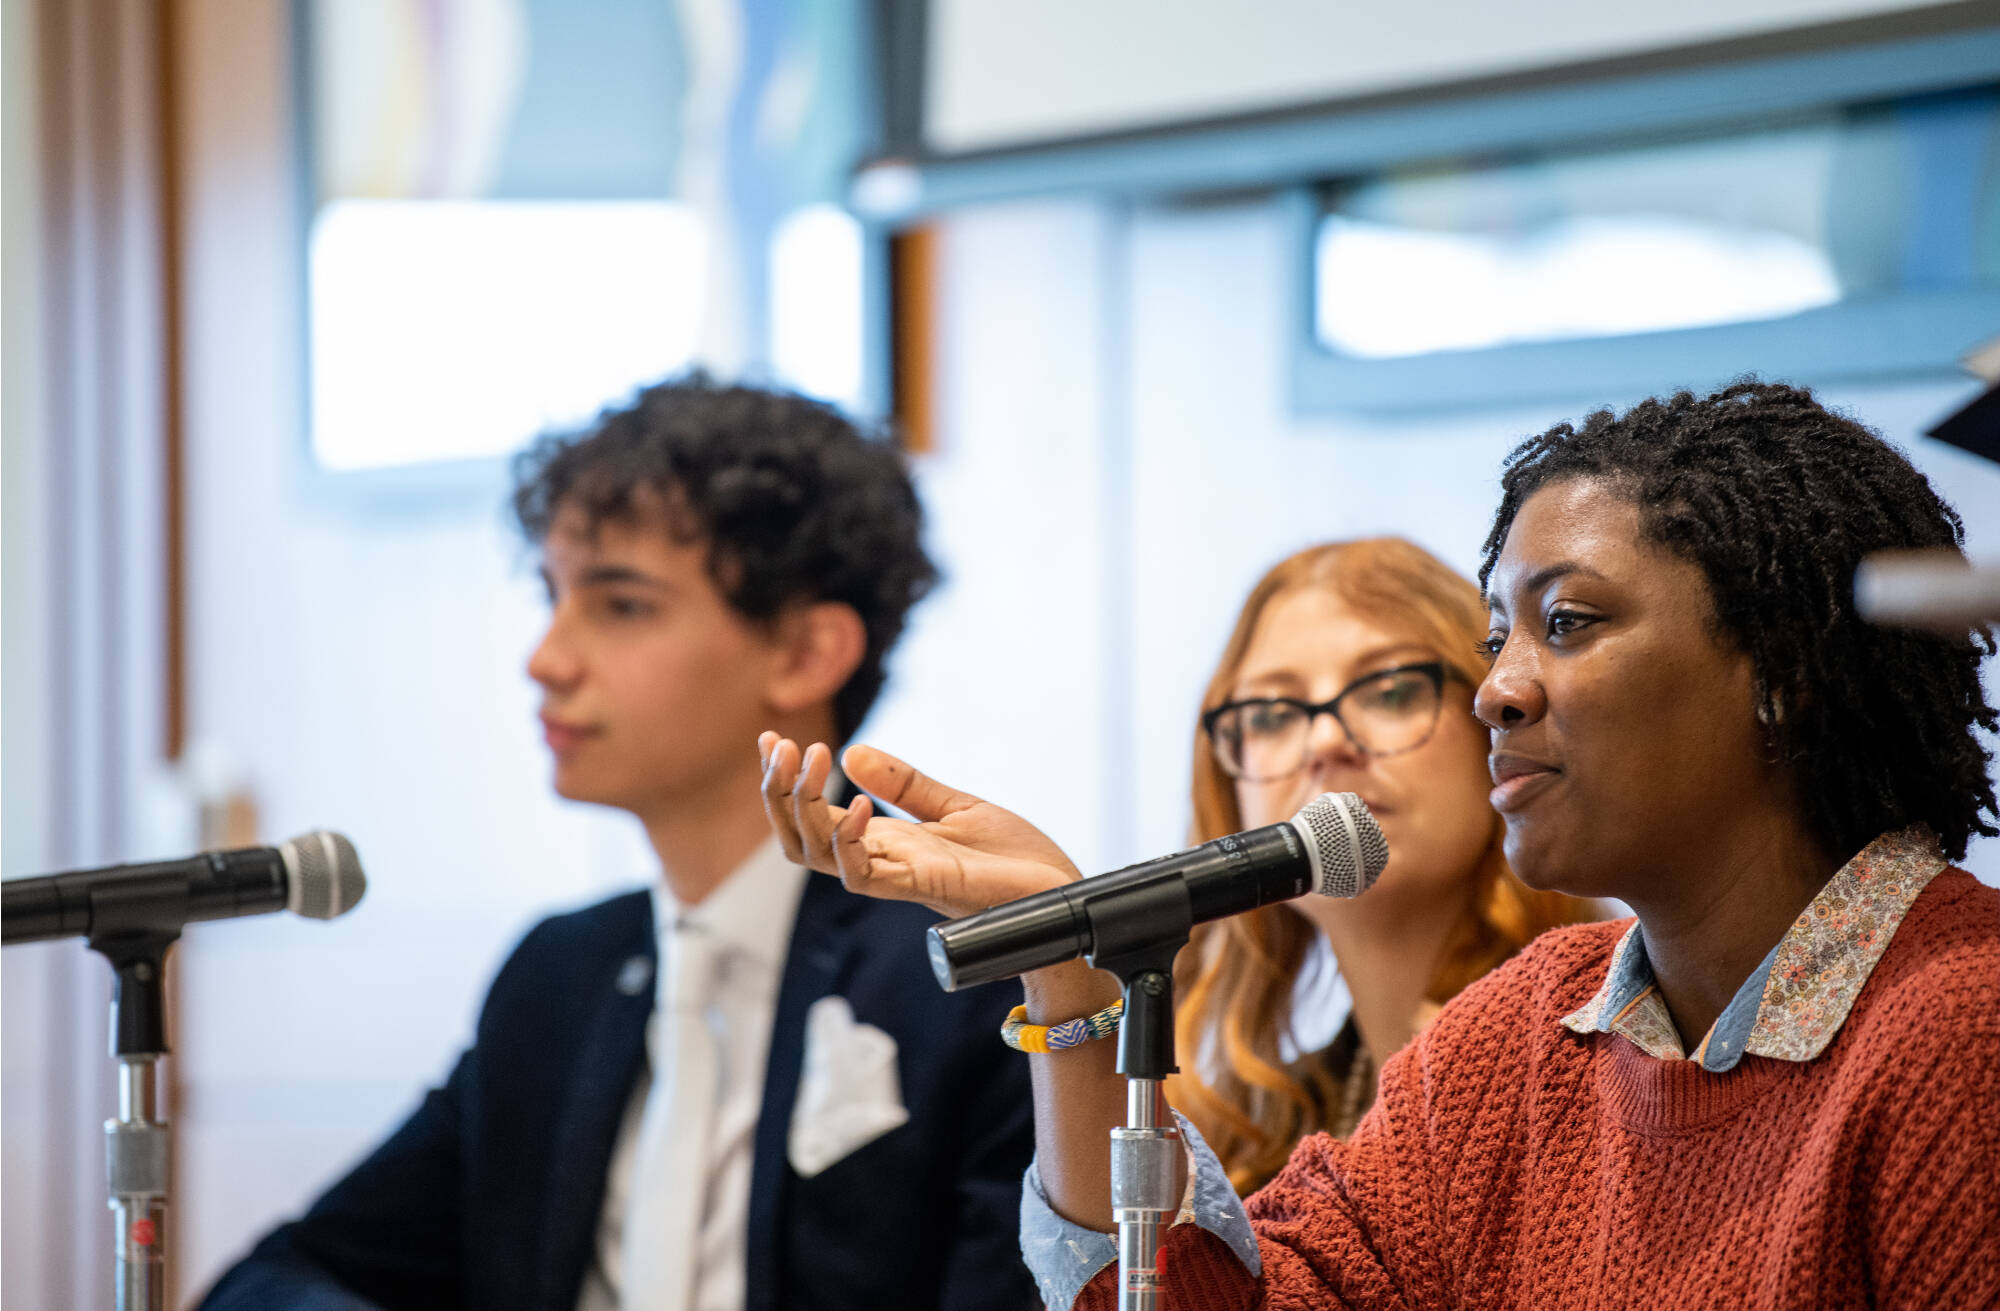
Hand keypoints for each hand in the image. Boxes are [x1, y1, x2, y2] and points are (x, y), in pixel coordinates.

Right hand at [758, 734, 1082, 918]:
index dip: (785, 781)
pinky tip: (860, 805)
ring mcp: (898, 877)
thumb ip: (905, 783)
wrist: (1059, 895)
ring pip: (818, 855)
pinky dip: (851, 841)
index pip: (814, 815)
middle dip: (779, 791)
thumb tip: (852, 753)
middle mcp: (882, 862)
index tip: (770, 738)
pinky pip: (864, 875)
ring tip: (808, 757)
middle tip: (778, 745)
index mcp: (885, 842)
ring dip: (802, 807)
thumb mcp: (956, 806)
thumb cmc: (1015, 859)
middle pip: (801, 837)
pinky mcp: (922, 888)